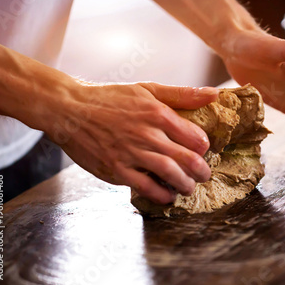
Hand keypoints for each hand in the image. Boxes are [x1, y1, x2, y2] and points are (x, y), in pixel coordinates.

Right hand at [47, 82, 218, 203]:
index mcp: (158, 113)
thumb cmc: (110, 98)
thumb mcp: (147, 89)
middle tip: (204, 174)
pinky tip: (168, 195)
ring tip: (189, 187)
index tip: (203, 151)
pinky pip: (145, 187)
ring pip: (169, 173)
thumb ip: (182, 94)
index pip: (195, 136)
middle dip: (201, 171)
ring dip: (185, 184)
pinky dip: (161, 194)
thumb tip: (214, 94)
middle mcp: (147, 134)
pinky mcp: (116, 170)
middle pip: (187, 158)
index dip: (204, 147)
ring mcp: (131, 153)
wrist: (70, 110)